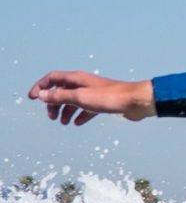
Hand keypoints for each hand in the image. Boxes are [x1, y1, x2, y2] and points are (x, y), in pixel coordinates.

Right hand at [28, 71, 155, 124]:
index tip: (32, 98)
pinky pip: (87, 109)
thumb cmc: (109, 97)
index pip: (52, 78)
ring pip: (74, 101)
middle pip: (61, 91)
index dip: (40, 87)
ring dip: (66, 111)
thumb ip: (60, 96)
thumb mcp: (80, 97)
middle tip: (51, 117)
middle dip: (53, 103)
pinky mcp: (103, 103)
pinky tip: (77, 123)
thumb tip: (41, 95)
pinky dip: (80, 115)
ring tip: (63, 123)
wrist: (136, 102)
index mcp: (77, 78)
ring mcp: (94, 93)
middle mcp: (84, 84)